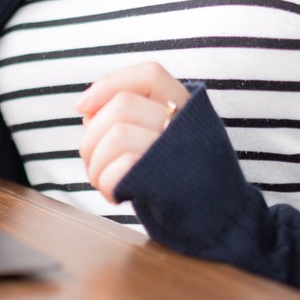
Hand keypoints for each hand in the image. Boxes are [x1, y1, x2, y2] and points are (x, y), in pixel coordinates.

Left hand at [74, 62, 189, 202]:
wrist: (217, 224)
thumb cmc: (178, 181)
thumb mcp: (162, 139)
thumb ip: (131, 118)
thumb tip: (87, 110)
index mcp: (188, 108)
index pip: (150, 75)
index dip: (110, 84)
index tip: (81, 106)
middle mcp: (188, 125)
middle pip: (121, 106)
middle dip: (92, 136)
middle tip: (94, 162)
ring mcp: (181, 152)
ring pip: (116, 135)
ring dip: (96, 163)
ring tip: (104, 181)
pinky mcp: (171, 182)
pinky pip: (122, 167)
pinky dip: (106, 182)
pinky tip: (115, 195)